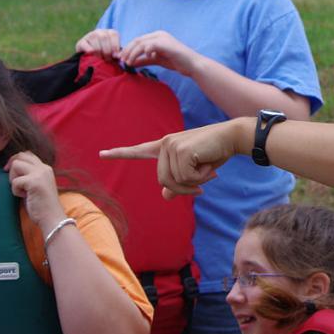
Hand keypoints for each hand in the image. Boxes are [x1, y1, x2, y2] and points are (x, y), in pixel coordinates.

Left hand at [5, 151, 65, 230]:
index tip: (11, 172)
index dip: (16, 160)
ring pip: (16, 164)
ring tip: (21, 190)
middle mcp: (44, 168)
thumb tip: (12, 168)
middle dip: (11, 165)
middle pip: (21, 155)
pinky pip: (15, 181)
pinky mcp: (34, 182)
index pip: (28, 154)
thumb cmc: (41, 205)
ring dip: (13, 178)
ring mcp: (40, 174)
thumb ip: (30, 175)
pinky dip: (15, 190)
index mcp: (46, 169)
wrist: (52, 218)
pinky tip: (23, 197)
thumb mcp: (37, 185)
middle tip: (11, 179)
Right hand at [76, 29, 120, 57]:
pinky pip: (88, 48)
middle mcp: (99, 31)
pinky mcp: (81, 42)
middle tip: (107, 59)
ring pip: (96, 45)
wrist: (90, 58)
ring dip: (99, 54)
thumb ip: (117, 53)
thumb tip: (118, 56)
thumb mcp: (114, 52)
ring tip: (100, 59)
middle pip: (104, 38)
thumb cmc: (106, 55)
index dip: (115, 46)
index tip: (115, 56)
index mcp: (110, 32)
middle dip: (107, 51)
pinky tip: (92, 56)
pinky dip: (91, 54)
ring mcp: (89, 35)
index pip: (114, 34)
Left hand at [101, 121, 241, 197]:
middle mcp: (165, 144)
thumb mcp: (196, 170)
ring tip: (208, 169)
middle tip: (204, 182)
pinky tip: (209, 165)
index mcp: (165, 147)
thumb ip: (179, 182)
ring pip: (175, 181)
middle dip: (185, 188)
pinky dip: (200, 177)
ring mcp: (171, 145)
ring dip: (195, 182)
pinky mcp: (180, 149)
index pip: (139, 151)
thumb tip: (165, 196)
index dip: (120, 153)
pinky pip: (186, 177)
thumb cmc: (215, 153)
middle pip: (164, 181)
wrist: (232, 137)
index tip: (102, 153)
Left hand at [118, 31, 197, 75]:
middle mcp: (159, 34)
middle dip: (127, 50)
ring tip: (128, 62)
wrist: (192, 65)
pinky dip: (142, 53)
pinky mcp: (164, 43)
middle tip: (122, 60)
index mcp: (157, 36)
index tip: (122, 58)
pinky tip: (141, 60)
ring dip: (132, 53)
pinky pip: (148, 46)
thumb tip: (131, 63)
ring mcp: (162, 38)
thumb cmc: (177, 62)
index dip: (128, 49)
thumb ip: (144, 59)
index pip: (138, 40)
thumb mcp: (157, 60)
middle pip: (137, 40)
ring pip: (140, 43)